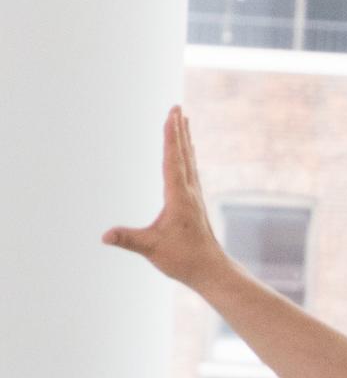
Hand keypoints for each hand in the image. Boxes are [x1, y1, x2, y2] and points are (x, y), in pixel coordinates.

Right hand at [102, 108, 233, 288]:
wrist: (211, 270)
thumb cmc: (183, 260)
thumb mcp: (152, 249)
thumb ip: (128, 239)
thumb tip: (105, 236)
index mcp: (179, 197)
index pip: (173, 160)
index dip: (171, 137)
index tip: (171, 116)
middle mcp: (190, 192)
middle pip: (183, 154)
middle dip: (178, 130)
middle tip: (177, 107)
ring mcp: (194, 196)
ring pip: (189, 160)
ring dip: (184, 139)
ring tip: (183, 120)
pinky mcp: (194, 202)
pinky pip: (190, 171)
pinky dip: (186, 155)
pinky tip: (186, 152)